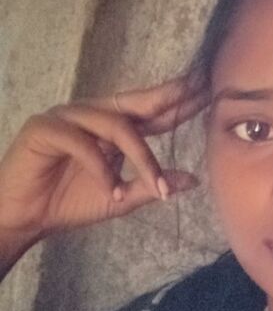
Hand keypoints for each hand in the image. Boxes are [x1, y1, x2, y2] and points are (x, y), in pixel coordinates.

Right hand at [0, 77, 207, 255]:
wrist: (24, 218)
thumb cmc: (69, 204)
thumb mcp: (121, 198)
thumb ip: (152, 185)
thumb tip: (193, 180)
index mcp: (110, 127)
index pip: (151, 111)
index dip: (179, 104)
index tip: (210, 94)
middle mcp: (91, 115)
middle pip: (136, 103)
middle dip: (169, 98)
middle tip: (200, 93)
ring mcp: (67, 118)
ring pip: (116, 126)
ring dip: (141, 158)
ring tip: (157, 188)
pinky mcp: (44, 129)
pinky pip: (82, 143)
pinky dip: (101, 169)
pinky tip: (113, 189)